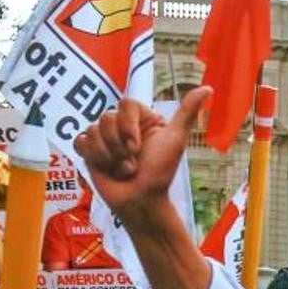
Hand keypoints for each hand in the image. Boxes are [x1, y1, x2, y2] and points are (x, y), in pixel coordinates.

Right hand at [74, 87, 209, 223]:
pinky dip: (93, 156)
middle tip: (132, 164)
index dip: (128, 126)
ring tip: (122, 170)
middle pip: (107, 117)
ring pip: (92, 130)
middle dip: (119, 146)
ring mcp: (105, 138)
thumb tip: (207, 88)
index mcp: (142, 119)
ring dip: (108, 156)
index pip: (125, 104)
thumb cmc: (159, 173)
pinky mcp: (90, 151)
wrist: (140, 200)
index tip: (137, 147)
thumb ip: (187, 112)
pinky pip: (80, 141)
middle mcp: (123, 126)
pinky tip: (106, 167)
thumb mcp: (175, 139)